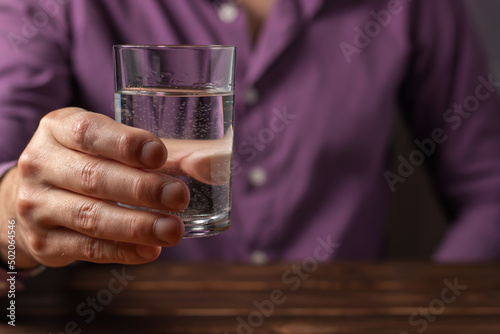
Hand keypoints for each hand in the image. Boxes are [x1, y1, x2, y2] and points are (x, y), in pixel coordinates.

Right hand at [0, 107, 189, 267]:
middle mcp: (40, 163)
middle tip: (179, 197)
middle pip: (93, 177)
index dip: (125, 144)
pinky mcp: (42, 242)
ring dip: (136, 226)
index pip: (88, 132)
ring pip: (90, 217)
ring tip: (173, 230)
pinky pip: (87, 249)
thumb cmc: (94, 162)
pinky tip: (151, 251)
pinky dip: (123, 251)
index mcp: (58, 128)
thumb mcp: (119, 146)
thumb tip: (211, 163)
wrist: (35, 198)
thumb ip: (169, 151)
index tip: (159, 155)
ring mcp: (35, 205)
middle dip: (141, 189)